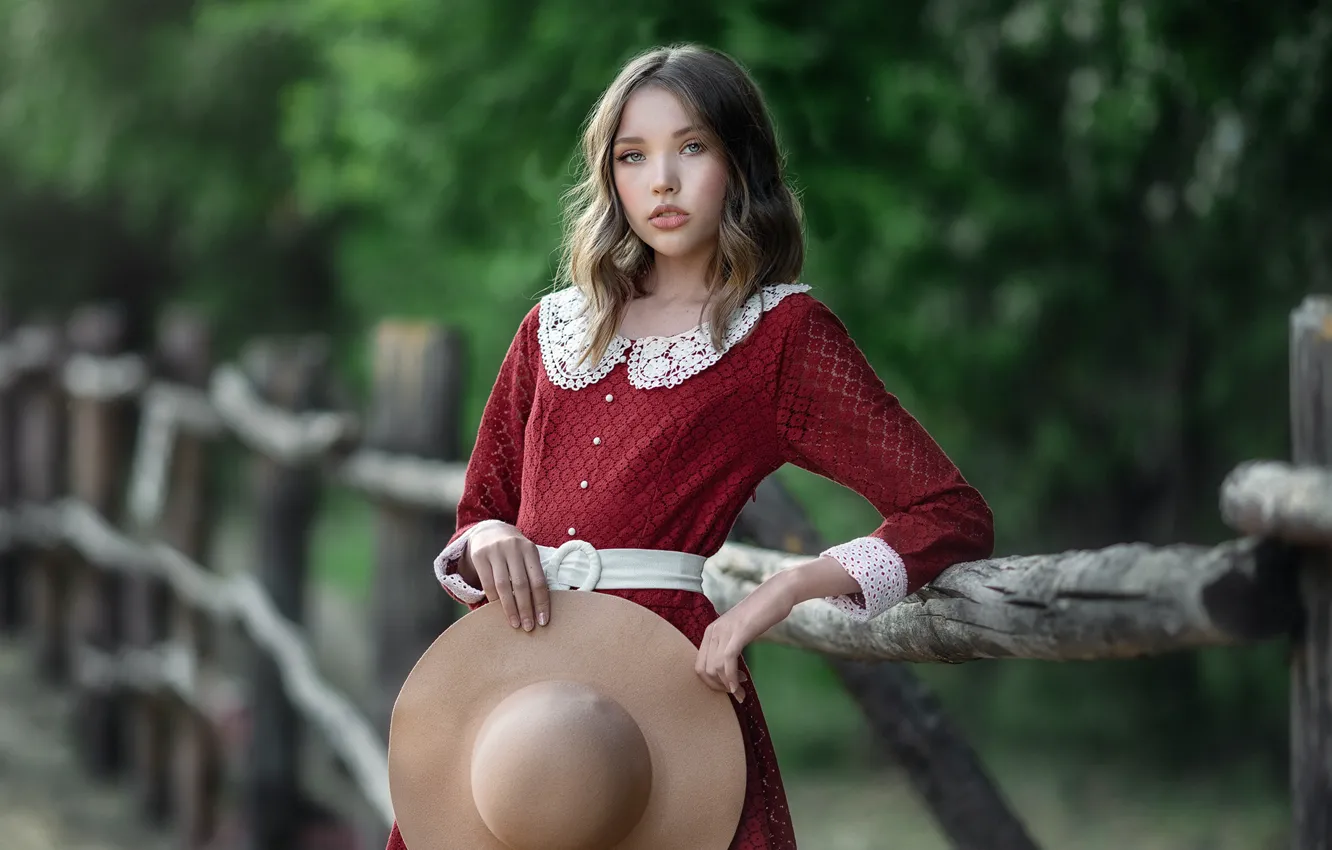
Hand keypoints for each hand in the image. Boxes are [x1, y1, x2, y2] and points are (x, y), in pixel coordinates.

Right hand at [467, 522, 549, 630]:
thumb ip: (533, 574)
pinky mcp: (480, 556)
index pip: (539, 580)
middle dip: (526, 609)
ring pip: (503, 586)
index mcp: (530, 549)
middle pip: (522, 584)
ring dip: (510, 608)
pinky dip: (493, 599)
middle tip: (529, 627)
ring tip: (515, 623)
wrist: (489, 531)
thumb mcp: (526, 555)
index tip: (543, 621)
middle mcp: (513, 548)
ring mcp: (495, 551)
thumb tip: (540, 608)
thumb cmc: (514, 551)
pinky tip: (497, 610)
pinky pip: (487, 583)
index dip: (542, 602)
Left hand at [696, 575, 795, 702]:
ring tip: (741, 692)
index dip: (711, 683)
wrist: (778, 593)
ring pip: (714, 668)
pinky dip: (731, 678)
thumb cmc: (763, 614)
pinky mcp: (739, 631)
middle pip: (703, 670)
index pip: (699, 665)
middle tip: (736, 692)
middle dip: (718, 687)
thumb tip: (729, 668)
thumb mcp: (741, 630)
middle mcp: (713, 630)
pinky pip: (727, 660)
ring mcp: (725, 630)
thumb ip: (731, 645)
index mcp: (711, 631)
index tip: (729, 688)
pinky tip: (739, 686)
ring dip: (727, 686)